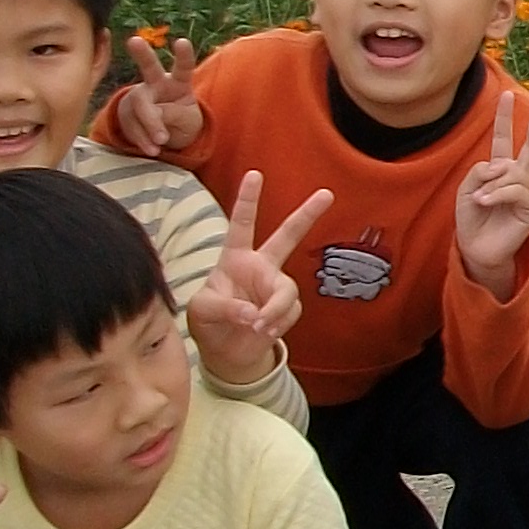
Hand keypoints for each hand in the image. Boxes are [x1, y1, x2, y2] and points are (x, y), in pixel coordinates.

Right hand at [117, 31, 206, 156]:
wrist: (166, 137)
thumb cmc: (182, 121)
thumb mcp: (189, 122)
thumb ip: (176, 115)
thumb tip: (155, 115)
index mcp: (179, 82)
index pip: (183, 67)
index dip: (183, 55)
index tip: (182, 41)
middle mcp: (157, 83)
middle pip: (149, 69)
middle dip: (142, 54)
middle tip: (134, 40)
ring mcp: (139, 96)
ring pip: (140, 105)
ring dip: (150, 126)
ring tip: (160, 143)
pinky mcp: (128, 113)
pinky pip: (132, 125)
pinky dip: (142, 139)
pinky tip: (151, 150)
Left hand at [185, 170, 333, 386]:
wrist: (226, 353)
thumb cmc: (208, 324)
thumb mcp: (202, 311)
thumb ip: (225, 307)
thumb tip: (253, 313)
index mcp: (234, 258)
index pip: (241, 224)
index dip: (248, 199)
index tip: (255, 174)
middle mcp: (259, 267)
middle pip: (287, 236)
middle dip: (306, 215)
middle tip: (326, 194)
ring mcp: (274, 287)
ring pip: (287, 291)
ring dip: (273, 310)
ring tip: (257, 326)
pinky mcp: (285, 309)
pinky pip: (289, 312)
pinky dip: (276, 324)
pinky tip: (262, 332)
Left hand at [455, 92, 528, 297]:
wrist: (477, 249)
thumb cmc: (472, 220)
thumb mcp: (467, 189)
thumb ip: (480, 171)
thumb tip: (503, 167)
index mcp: (500, 171)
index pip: (504, 140)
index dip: (505, 118)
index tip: (508, 94)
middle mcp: (517, 178)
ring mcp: (526, 192)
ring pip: (511, 172)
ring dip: (491, 185)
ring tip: (480, 201)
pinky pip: (514, 190)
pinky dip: (496, 194)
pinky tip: (485, 203)